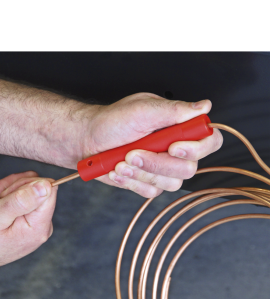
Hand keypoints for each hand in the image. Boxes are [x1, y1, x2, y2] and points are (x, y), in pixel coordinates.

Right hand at [0, 171, 56, 289]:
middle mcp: (42, 227)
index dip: (25, 184)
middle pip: (38, 188)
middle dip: (12, 188)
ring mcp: (36, 225)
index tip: (5, 196)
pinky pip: (22, 199)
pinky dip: (5, 198)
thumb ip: (23, 200)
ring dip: (5, 193)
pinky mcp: (29, 222)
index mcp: (39, 227)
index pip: (48, 189)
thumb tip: (46, 186)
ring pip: (27, 190)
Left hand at [84, 93, 222, 197]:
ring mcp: (163, 169)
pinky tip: (118, 170)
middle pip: (189, 169)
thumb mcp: (142, 110)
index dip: (196, 149)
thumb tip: (205, 107)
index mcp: (179, 128)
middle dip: (156, 163)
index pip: (209, 141)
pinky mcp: (149, 183)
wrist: (88, 141)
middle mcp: (176, 150)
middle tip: (132, 152)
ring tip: (121, 161)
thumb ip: (174, 110)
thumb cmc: (113, 122)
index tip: (172, 146)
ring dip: (141, 172)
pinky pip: (151, 191)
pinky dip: (131, 182)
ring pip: (170, 184)